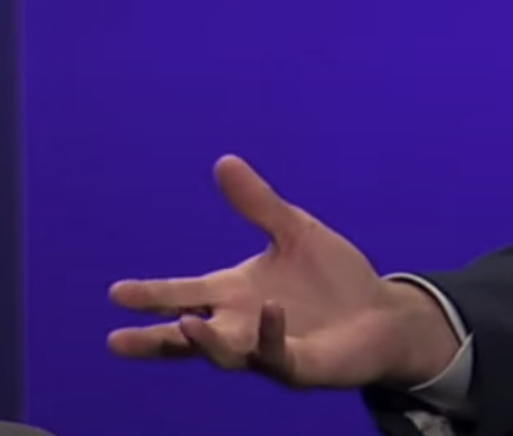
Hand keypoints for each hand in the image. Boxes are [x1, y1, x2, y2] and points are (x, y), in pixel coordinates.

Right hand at [106, 154, 430, 388]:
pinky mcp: (297, 365)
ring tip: (185, 323)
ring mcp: (266, 350)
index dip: (152, 295)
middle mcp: (241, 326)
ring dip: (205, 341)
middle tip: (118, 340)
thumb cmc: (334, 277)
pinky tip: (270, 309)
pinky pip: (276, 354)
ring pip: (225, 354)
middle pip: (188, 337)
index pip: (183, 294)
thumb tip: (225, 161)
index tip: (117, 292)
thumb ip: (259, 204)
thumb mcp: (295, 232)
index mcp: (234, 294)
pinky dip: (269, 334)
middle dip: (156, 338)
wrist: (383, 311)